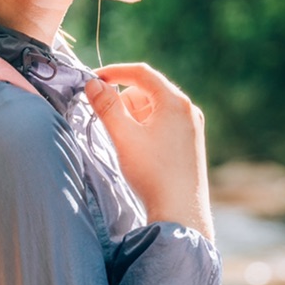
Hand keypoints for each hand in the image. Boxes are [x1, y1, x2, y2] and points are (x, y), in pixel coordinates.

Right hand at [84, 64, 213, 243]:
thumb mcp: (124, 137)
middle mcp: (188, 109)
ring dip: (134, 117)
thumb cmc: (153, 174)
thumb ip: (106, 107)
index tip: (93, 81)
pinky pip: (163, 123)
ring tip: (128, 145)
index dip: (114, 72)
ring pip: (154, 108)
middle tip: (112, 127)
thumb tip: (93, 83)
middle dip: (124, 102)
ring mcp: (191, 126)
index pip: (141, 73)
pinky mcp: (190, 142)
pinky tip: (141, 152)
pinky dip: (146, 128)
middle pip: (147, 91)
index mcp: (175, 102)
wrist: (181, 212)